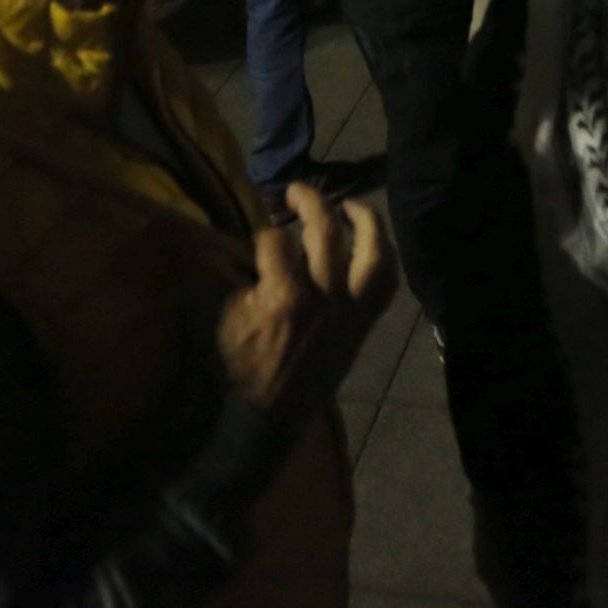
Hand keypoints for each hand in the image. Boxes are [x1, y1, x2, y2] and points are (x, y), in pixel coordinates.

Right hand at [217, 185, 395, 425]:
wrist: (267, 416)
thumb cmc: (238, 362)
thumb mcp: (222, 314)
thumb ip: (231, 271)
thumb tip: (238, 233)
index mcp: (283, 296)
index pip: (276, 240)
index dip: (264, 234)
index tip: (259, 242)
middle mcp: (324, 298)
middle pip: (326, 231)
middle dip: (310, 200)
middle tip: (295, 191)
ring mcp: (350, 311)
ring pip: (372, 253)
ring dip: (364, 220)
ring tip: (347, 204)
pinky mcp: (363, 324)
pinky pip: (385, 284)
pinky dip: (382, 257)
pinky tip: (370, 241)